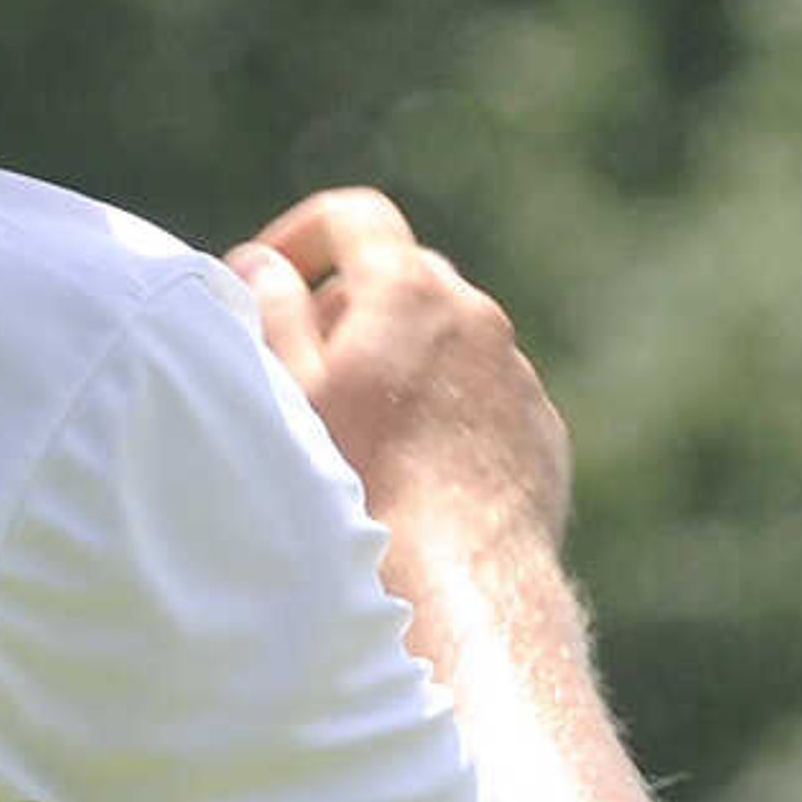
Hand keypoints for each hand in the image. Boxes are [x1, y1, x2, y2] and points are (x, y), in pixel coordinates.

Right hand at [227, 188, 571, 548]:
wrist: (463, 585)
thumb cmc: (360, 486)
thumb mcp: (289, 392)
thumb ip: (268, 309)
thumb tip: (262, 264)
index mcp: (409, 288)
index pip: (353, 217)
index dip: (301, 237)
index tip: (267, 283)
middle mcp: (476, 315)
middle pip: (399, 278)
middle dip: (347, 310)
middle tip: (303, 374)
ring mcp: (516, 373)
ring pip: (444, 342)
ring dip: (398, 366)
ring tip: (357, 438)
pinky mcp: (539, 430)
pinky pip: (481, 398)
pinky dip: (443, 414)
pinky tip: (411, 476)